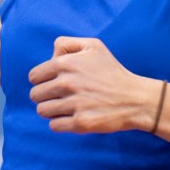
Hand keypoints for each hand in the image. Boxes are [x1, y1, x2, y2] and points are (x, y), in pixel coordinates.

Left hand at [28, 36, 155, 133]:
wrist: (135, 99)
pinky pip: (54, 126)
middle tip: (61, 96)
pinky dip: (61, 123)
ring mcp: (74, 104)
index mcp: (65, 63)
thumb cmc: (112, 72)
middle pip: (35, 95)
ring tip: (67, 107)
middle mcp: (67, 83)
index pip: (33, 76)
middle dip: (45, 96)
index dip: (42, 80)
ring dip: (51, 110)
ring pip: (42, 111)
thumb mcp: (93, 46)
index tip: (54, 83)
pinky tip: (73, 116)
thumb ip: (66, 44)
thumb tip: (49, 57)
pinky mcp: (80, 123)